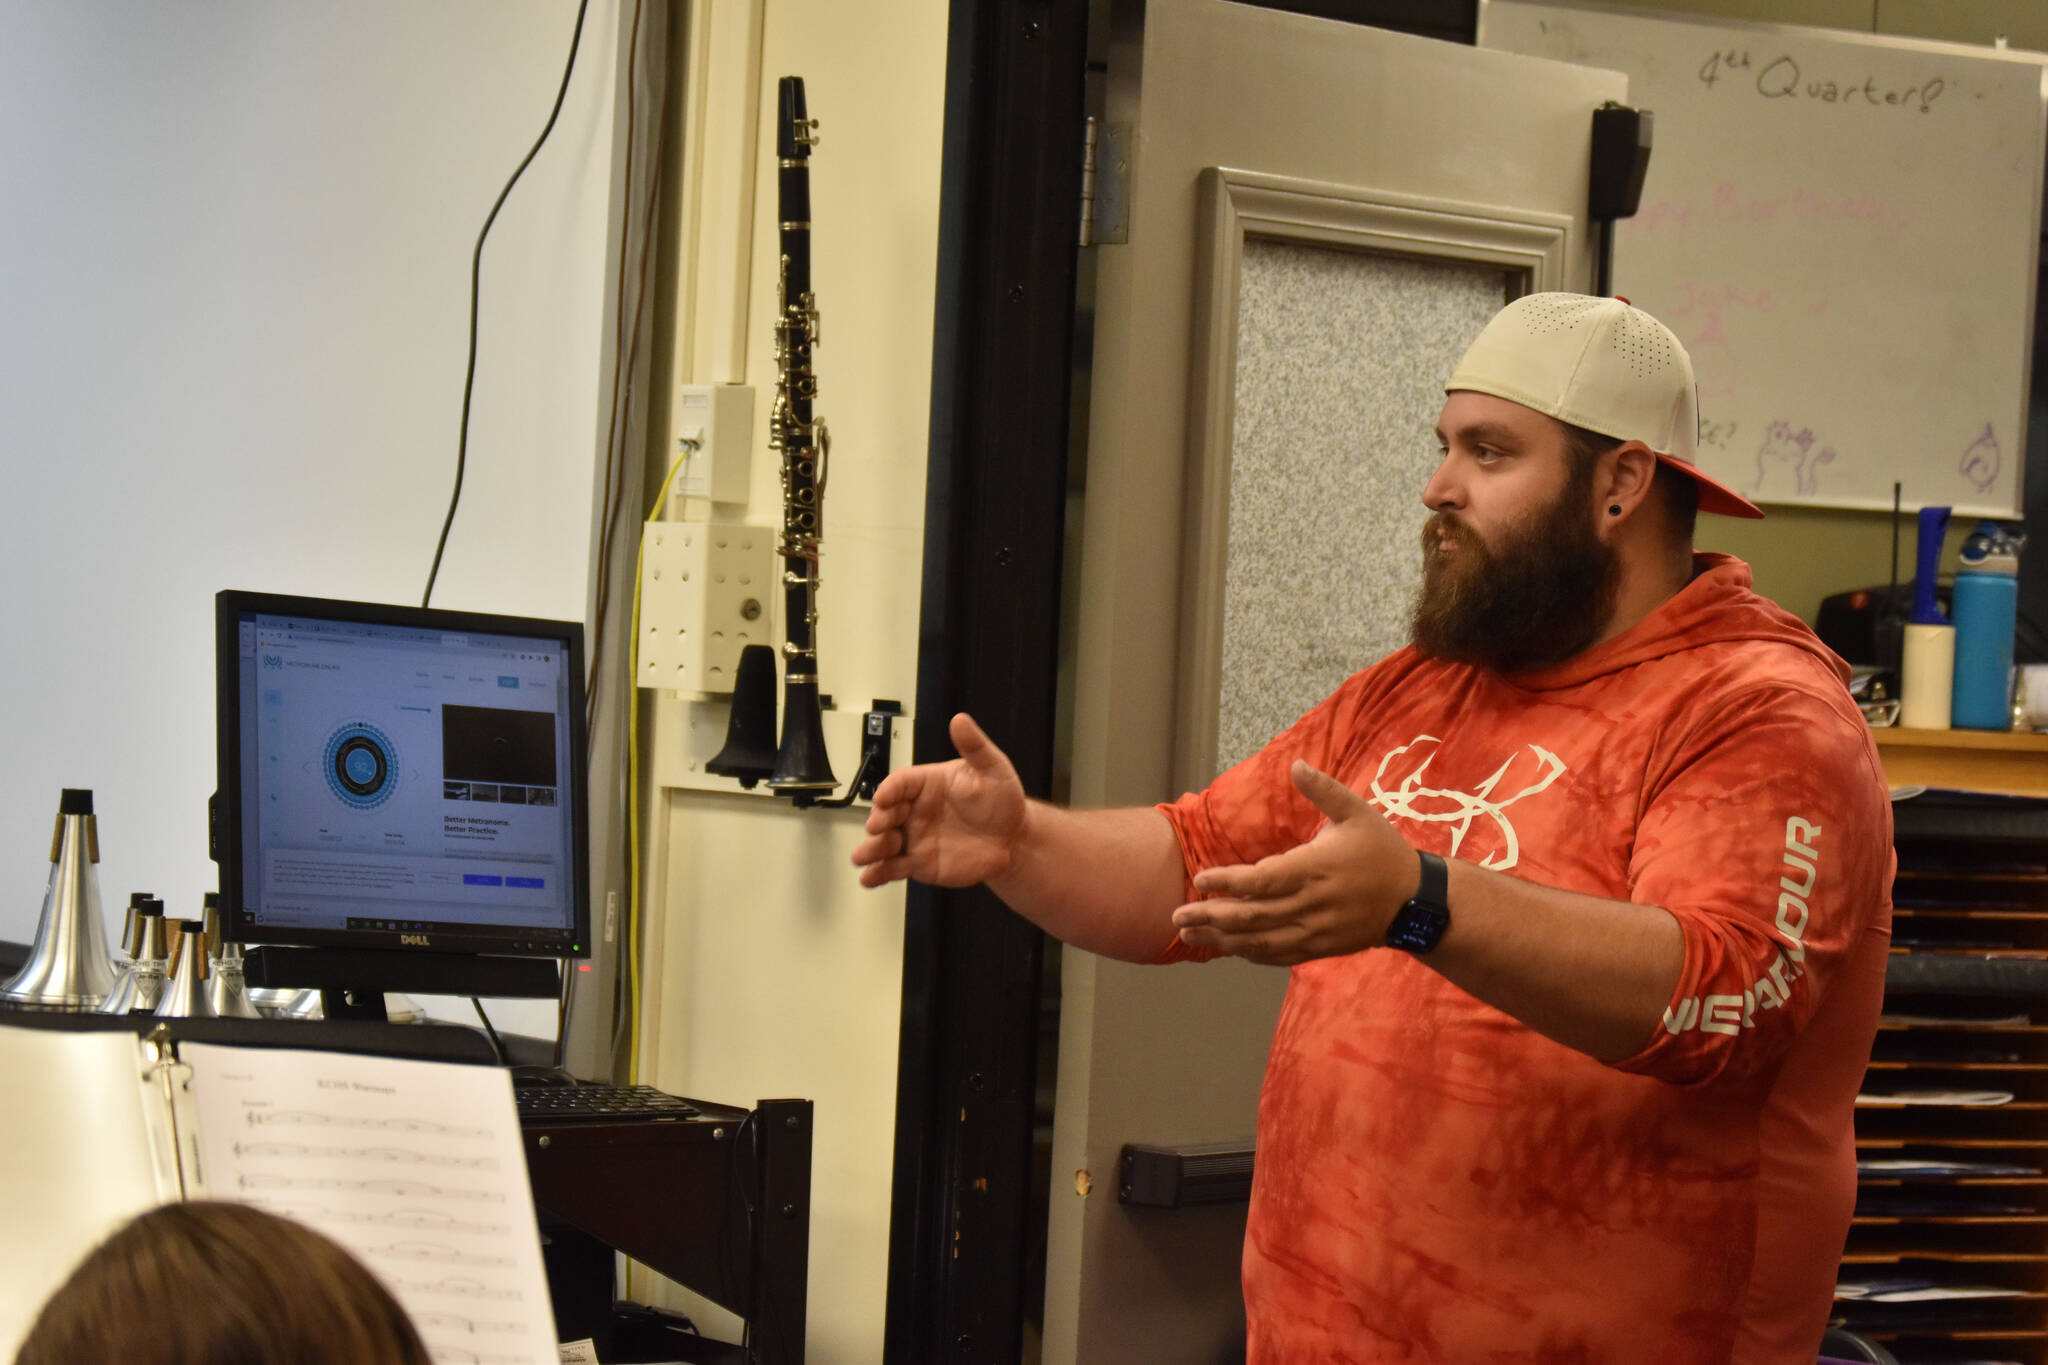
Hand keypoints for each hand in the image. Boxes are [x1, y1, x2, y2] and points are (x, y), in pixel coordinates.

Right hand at [851, 713, 1027, 889]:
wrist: (1013, 838)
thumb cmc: (1001, 798)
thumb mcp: (991, 767)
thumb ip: (974, 746)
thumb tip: (961, 720)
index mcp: (926, 784)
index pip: (900, 783)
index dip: (889, 791)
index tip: (884, 798)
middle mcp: (915, 810)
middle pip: (886, 814)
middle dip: (877, 821)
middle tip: (877, 827)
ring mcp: (915, 838)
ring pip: (884, 843)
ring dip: (870, 850)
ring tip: (862, 857)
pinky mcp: (918, 863)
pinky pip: (893, 869)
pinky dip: (878, 874)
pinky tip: (869, 879)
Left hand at [1170, 761, 1421, 965]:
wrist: (1416, 902)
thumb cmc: (1381, 851)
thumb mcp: (1358, 812)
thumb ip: (1324, 790)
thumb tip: (1296, 764)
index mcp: (1316, 868)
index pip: (1262, 880)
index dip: (1228, 882)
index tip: (1200, 880)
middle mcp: (1312, 903)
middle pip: (1253, 915)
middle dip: (1211, 916)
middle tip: (1177, 914)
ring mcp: (1316, 930)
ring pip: (1260, 940)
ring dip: (1221, 939)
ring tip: (1188, 934)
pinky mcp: (1321, 948)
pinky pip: (1279, 954)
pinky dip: (1249, 952)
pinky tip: (1226, 947)